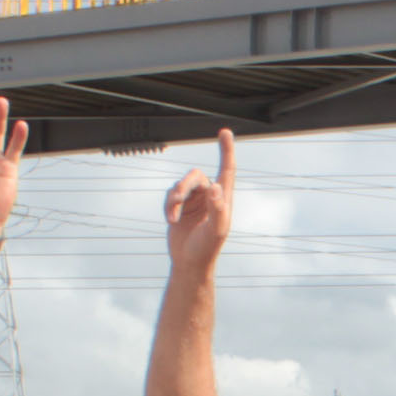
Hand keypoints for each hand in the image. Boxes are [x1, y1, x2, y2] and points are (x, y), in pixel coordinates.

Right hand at [161, 126, 234, 266]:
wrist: (189, 263)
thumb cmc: (207, 248)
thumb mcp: (215, 231)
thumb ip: (218, 209)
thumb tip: (217, 187)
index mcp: (223, 198)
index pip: (226, 169)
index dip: (226, 150)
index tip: (225, 132)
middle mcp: (209, 195)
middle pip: (194, 176)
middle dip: (184, 186)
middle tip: (176, 199)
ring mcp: (194, 200)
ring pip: (180, 185)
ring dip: (174, 199)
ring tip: (173, 216)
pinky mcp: (180, 206)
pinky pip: (171, 195)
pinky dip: (169, 205)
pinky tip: (171, 219)